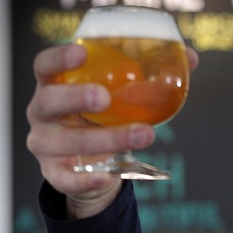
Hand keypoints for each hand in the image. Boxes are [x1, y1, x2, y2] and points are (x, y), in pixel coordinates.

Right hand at [26, 44, 198, 218]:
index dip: (58, 58)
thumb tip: (190, 58)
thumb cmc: (106, 118)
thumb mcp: (123, 96)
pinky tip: (108, 176)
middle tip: (105, 98)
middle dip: (76, 98)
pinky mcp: (54, 173)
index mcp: (55, 85)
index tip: (81, 53)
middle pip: (49, 101)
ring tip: (143, 135)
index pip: (45, 65)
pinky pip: (65, 179)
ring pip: (66, 143)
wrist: (96, 164)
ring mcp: (45, 144)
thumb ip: (152, 74)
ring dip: (104, 139)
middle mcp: (42, 113)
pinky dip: (86, 180)